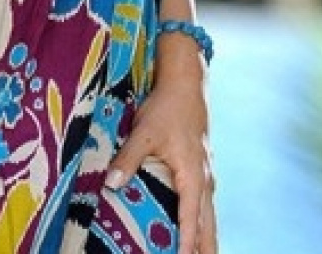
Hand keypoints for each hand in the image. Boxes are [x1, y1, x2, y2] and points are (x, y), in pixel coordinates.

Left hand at [104, 78, 216, 253]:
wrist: (186, 84)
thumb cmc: (166, 108)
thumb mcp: (144, 132)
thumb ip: (128, 158)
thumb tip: (110, 184)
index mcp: (192, 177)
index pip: (190, 221)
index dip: (186, 245)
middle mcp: (204, 181)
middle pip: (208, 226)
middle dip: (204, 250)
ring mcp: (206, 175)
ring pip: (211, 217)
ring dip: (207, 240)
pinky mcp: (203, 169)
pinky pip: (207, 205)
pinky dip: (205, 223)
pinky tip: (200, 229)